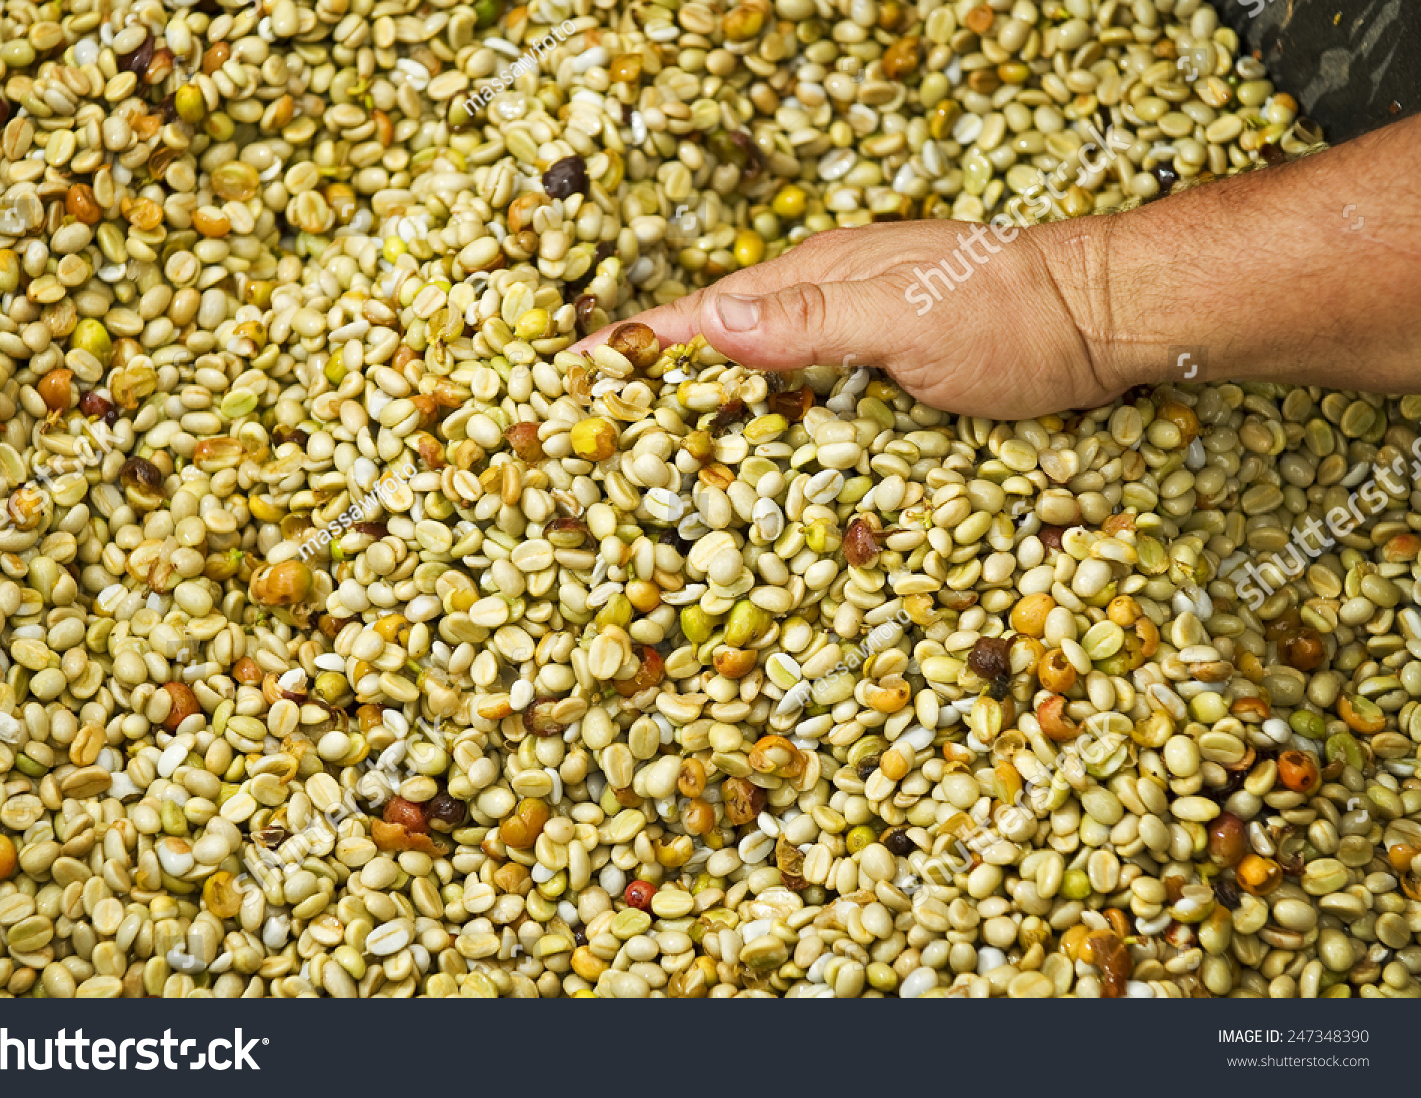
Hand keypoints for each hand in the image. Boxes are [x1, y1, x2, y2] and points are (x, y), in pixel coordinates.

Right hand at [572, 218, 1127, 419]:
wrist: (1110, 317)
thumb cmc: (1014, 311)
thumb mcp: (909, 317)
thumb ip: (813, 322)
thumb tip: (708, 328)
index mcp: (810, 282)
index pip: (698, 320)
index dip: (634, 351)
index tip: (564, 380)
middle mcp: (823, 309)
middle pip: (718, 352)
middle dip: (652, 388)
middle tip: (587, 438)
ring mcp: (854, 342)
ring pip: (758, 384)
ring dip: (704, 415)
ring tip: (647, 464)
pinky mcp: (887, 379)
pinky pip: (806, 409)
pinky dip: (766, 434)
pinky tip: (752, 467)